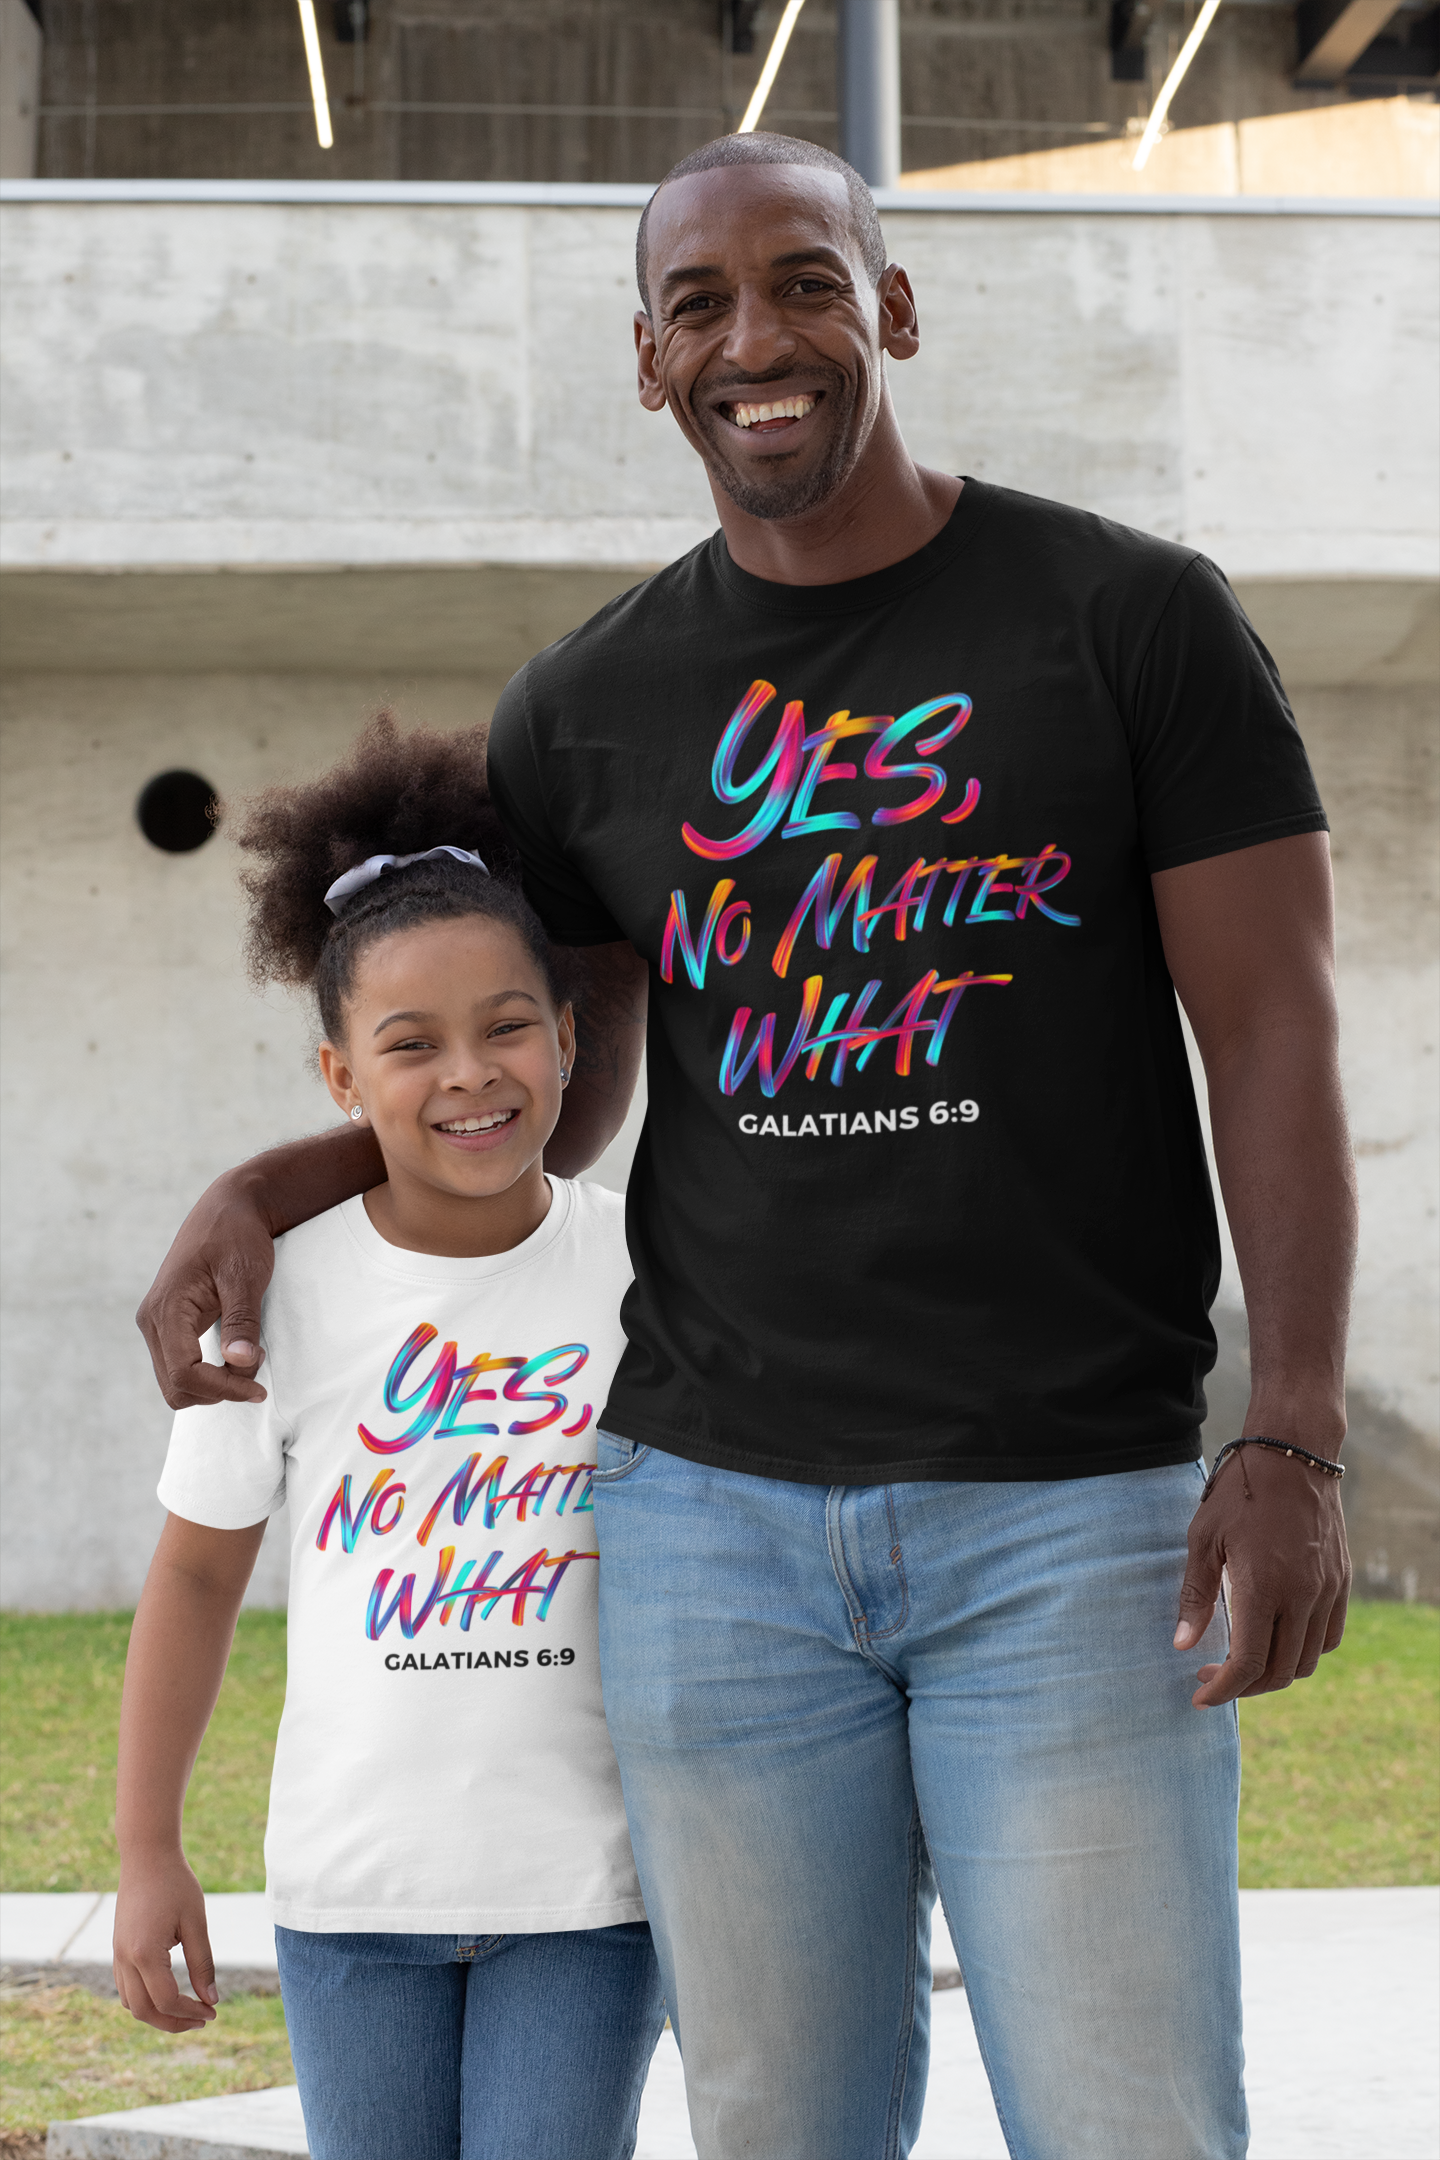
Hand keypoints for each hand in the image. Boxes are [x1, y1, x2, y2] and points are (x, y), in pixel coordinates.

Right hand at [114, 1855, 218, 2032]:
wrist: (146, 1856)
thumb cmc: (176, 1884)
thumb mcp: (195, 1922)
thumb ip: (202, 1963)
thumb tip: (212, 2000)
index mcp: (145, 1953)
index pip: (167, 2000)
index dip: (191, 2011)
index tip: (213, 2012)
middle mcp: (124, 1959)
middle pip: (144, 2011)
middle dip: (173, 2022)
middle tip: (202, 2019)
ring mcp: (117, 1955)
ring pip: (131, 2004)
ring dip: (158, 2014)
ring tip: (187, 2010)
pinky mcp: (117, 1950)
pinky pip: (126, 1988)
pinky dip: (145, 1999)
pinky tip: (168, 1993)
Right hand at [136, 1172, 274, 1408]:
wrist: (229, 1207)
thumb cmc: (238, 1236)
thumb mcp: (246, 1275)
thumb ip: (242, 1319)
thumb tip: (239, 1361)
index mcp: (166, 1308)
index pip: (185, 1374)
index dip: (222, 1389)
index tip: (258, 1390)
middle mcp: (152, 1320)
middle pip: (175, 1387)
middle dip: (218, 1391)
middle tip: (257, 1373)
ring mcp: (157, 1324)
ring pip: (176, 1383)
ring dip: (213, 1385)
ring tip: (250, 1357)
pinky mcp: (169, 1325)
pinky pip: (181, 1366)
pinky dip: (208, 1374)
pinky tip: (237, 1354)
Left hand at [1175, 1443, 1350, 1706]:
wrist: (1293, 1455)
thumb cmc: (1239, 1492)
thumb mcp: (1203, 1539)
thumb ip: (1196, 1596)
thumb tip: (1183, 1646)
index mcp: (1262, 1587)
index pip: (1248, 1664)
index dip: (1223, 1690)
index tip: (1200, 1696)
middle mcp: (1301, 1596)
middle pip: (1278, 1671)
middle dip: (1243, 1686)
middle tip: (1212, 1677)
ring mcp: (1326, 1591)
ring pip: (1307, 1660)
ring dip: (1274, 1672)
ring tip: (1243, 1661)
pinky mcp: (1340, 1582)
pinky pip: (1329, 1636)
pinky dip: (1303, 1650)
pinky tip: (1277, 1636)